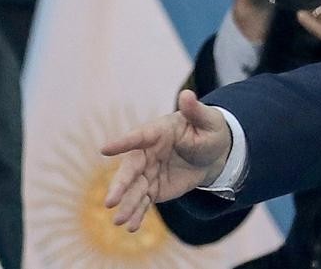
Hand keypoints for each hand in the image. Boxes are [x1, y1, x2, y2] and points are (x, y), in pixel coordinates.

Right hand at [100, 90, 232, 231]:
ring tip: (119, 221)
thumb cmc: (210, 130)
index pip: (139, 137)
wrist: (215, 153)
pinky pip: (144, 202)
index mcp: (158, 132)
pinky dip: (138, 214)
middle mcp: (148, 152)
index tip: (105, 149)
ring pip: (135, 189)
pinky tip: (130, 227)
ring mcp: (149, 172)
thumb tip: (187, 94)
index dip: (123, 143)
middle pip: (131, 169)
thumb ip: (195, 110)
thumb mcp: (208, 120)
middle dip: (120, 185)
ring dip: (127, 205)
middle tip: (110, 201)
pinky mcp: (155, 188)